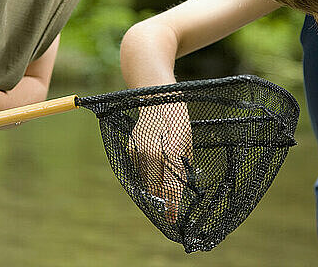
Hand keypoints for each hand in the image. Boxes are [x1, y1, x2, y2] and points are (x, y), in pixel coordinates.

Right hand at [128, 102, 192, 222]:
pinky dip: (148, 174)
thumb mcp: (186, 140)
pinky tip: (155, 168)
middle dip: (163, 199)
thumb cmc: (177, 118)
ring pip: (146, 180)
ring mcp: (139, 151)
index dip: (172, 205)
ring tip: (164, 188)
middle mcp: (152, 153)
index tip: (173, 219)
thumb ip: (183, 164)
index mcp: (170, 152)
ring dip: (155, 187)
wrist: (154, 98)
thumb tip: (182, 185)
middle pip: (156, 188)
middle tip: (170, 210)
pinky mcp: (131, 149)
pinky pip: (140, 170)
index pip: (171, 186)